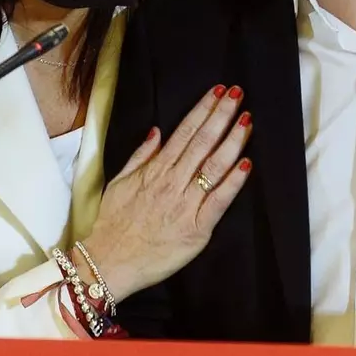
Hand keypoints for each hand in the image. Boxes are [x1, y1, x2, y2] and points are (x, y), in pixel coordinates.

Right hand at [83, 85, 252, 297]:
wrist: (108, 262)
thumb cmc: (113, 224)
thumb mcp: (120, 183)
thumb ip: (140, 156)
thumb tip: (157, 131)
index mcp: (156, 170)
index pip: (185, 132)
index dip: (203, 110)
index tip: (218, 93)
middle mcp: (172, 182)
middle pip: (202, 142)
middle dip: (222, 116)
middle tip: (238, 95)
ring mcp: (186, 204)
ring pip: (214, 166)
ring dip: (232, 141)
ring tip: (246, 121)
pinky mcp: (197, 228)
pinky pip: (219, 200)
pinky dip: (233, 182)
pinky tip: (247, 164)